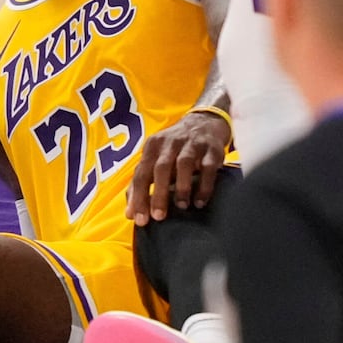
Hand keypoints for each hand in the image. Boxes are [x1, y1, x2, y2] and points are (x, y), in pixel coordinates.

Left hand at [126, 110, 229, 224]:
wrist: (205, 122)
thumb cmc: (174, 149)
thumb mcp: (155, 159)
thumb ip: (140, 184)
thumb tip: (130, 213)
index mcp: (153, 146)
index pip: (142, 173)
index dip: (139, 196)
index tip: (140, 219)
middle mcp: (171, 142)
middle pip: (161, 168)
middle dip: (158, 193)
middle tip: (159, 217)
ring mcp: (192, 144)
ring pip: (184, 164)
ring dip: (182, 187)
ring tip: (181, 206)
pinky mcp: (212, 149)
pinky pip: (208, 167)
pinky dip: (204, 186)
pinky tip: (200, 202)